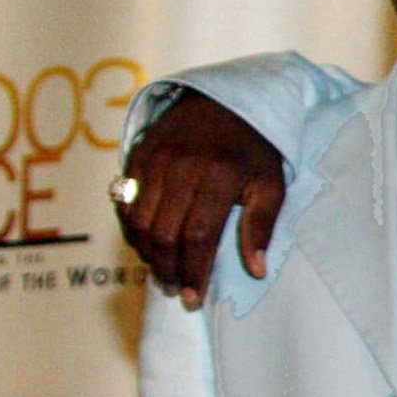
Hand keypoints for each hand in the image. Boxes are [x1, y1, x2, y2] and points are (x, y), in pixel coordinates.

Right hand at [119, 91, 286, 308]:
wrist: (224, 99)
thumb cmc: (254, 148)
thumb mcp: (272, 184)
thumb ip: (262, 227)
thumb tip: (256, 270)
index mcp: (220, 175)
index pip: (198, 236)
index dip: (193, 272)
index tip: (193, 298)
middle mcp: (183, 166)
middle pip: (164, 234)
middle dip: (167, 270)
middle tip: (176, 289)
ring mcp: (155, 159)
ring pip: (139, 222)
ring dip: (147, 254)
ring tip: (162, 271)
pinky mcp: (137, 155)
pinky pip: (125, 202)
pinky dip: (132, 229)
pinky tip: (147, 243)